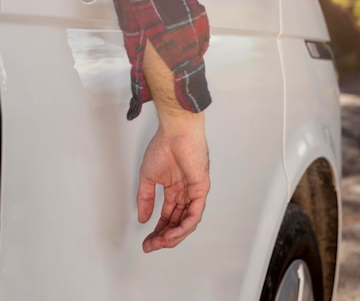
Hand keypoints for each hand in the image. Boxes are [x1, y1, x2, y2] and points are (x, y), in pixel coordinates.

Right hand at [137, 115, 209, 251]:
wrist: (175, 131)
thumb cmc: (164, 145)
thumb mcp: (148, 177)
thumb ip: (145, 199)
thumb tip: (142, 218)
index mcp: (174, 189)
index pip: (168, 216)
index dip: (157, 231)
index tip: (147, 241)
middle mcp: (185, 192)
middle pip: (177, 223)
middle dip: (164, 237)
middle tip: (152, 245)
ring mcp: (194, 191)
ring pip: (187, 222)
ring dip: (174, 235)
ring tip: (161, 241)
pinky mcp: (201, 188)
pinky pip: (195, 213)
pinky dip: (184, 225)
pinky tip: (173, 232)